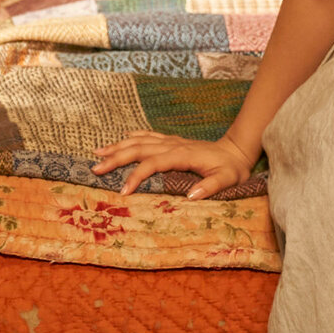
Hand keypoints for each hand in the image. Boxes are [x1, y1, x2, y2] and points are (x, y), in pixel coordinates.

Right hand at [92, 131, 255, 199]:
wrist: (237, 149)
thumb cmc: (232, 168)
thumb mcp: (227, 179)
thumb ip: (210, 187)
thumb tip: (191, 197)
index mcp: (182, 155)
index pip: (152, 163)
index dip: (136, 176)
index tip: (123, 191)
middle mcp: (173, 145)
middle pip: (139, 148)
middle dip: (116, 158)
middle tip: (96, 168)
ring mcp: (172, 141)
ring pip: (140, 140)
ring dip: (118, 146)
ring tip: (98, 152)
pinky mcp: (173, 141)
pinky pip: (148, 135)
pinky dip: (133, 136)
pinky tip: (122, 138)